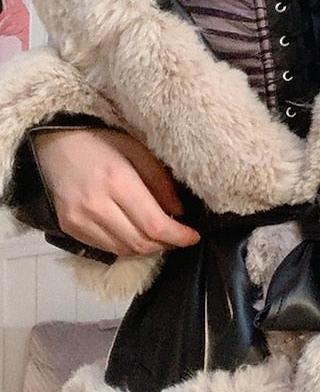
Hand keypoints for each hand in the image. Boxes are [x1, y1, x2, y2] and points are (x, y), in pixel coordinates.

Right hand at [33, 128, 200, 256]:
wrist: (53, 143)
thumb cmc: (100, 141)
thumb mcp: (137, 150)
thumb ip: (160, 182)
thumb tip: (178, 213)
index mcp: (117, 181)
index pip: (154, 225)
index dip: (178, 236)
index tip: (193, 236)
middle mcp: (96, 206)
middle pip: (140, 243)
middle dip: (166, 244)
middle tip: (178, 236)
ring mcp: (79, 220)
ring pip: (124, 250)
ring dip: (147, 248)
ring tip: (159, 235)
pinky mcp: (69, 228)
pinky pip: (106, 249)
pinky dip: (126, 246)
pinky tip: (135, 234)